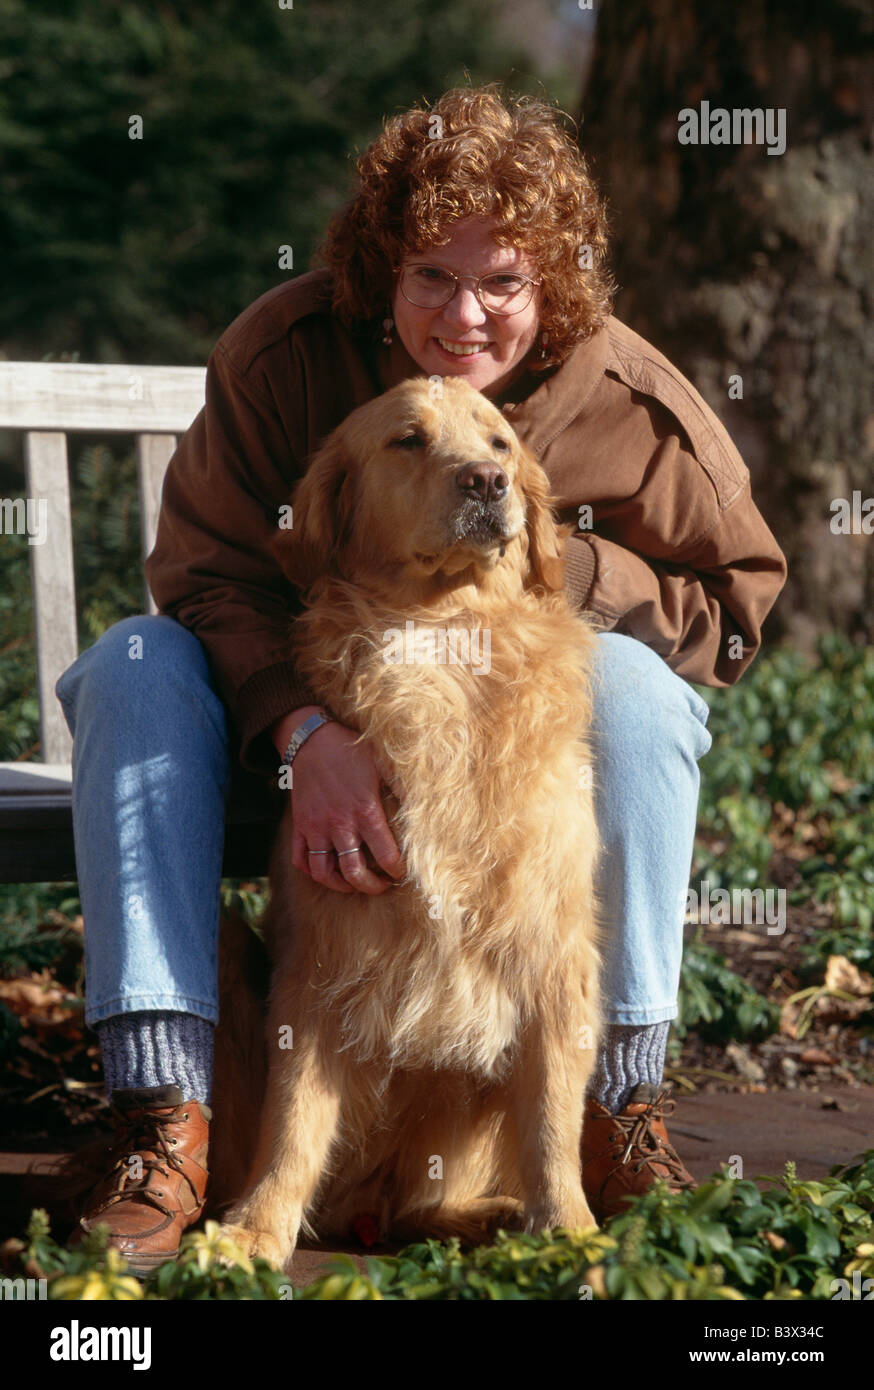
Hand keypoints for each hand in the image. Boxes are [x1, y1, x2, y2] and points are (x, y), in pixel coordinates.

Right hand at [272, 707, 405, 894]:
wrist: (311, 740)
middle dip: (372, 886)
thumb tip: (426, 806)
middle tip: (382, 884)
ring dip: (341, 885)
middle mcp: (339, 824)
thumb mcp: (382, 763)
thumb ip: (403, 786)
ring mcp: (316, 827)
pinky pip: (300, 860)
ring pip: (324, 873)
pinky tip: (329, 869)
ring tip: (355, 882)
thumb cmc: (351, 751)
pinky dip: (312, 872)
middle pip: (354, 872)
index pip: (385, 855)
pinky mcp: (300, 826)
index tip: (402, 871)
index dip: (397, 870)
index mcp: (365, 810)